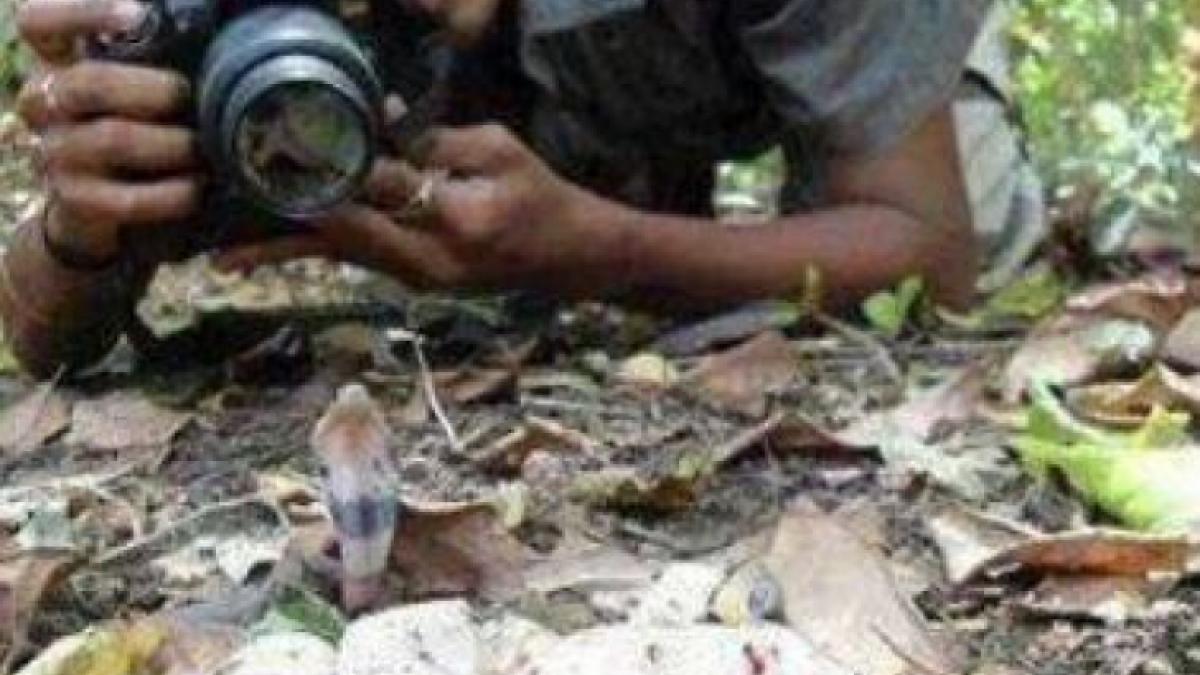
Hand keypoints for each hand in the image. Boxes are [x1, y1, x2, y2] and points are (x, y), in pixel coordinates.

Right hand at [16, 0, 200, 261]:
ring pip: (111, 139)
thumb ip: (150, 56)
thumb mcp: (131, 84)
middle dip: (153, 90)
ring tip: (203, 148)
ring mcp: (54, 153)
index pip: (39, 23)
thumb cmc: (133, 126)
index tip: (138, 16)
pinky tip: (195, 189)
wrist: (99, 206)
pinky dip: (169, 194)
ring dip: (170, 144)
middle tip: (190, 98)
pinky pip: (126, 199)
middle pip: (87, 83)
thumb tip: (200, 29)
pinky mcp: (74, 201)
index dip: (82, 13)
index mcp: (56, 64)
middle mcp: (44, 104)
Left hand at [215, 124, 626, 294]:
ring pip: (341, 257)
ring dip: (285, 252)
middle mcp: (429, 261)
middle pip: (344, 235)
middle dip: (286, 217)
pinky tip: (267, 256)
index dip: (331, 165)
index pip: (382, 188)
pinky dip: (314, 252)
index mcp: (457, 222)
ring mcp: (418, 278)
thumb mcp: (500, 149)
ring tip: (224, 257)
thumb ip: (435, 138)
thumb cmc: (540, 196)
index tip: (279, 144)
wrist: (567, 257)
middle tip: (229, 206)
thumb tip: (374, 120)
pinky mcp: (412, 281)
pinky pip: (354, 261)